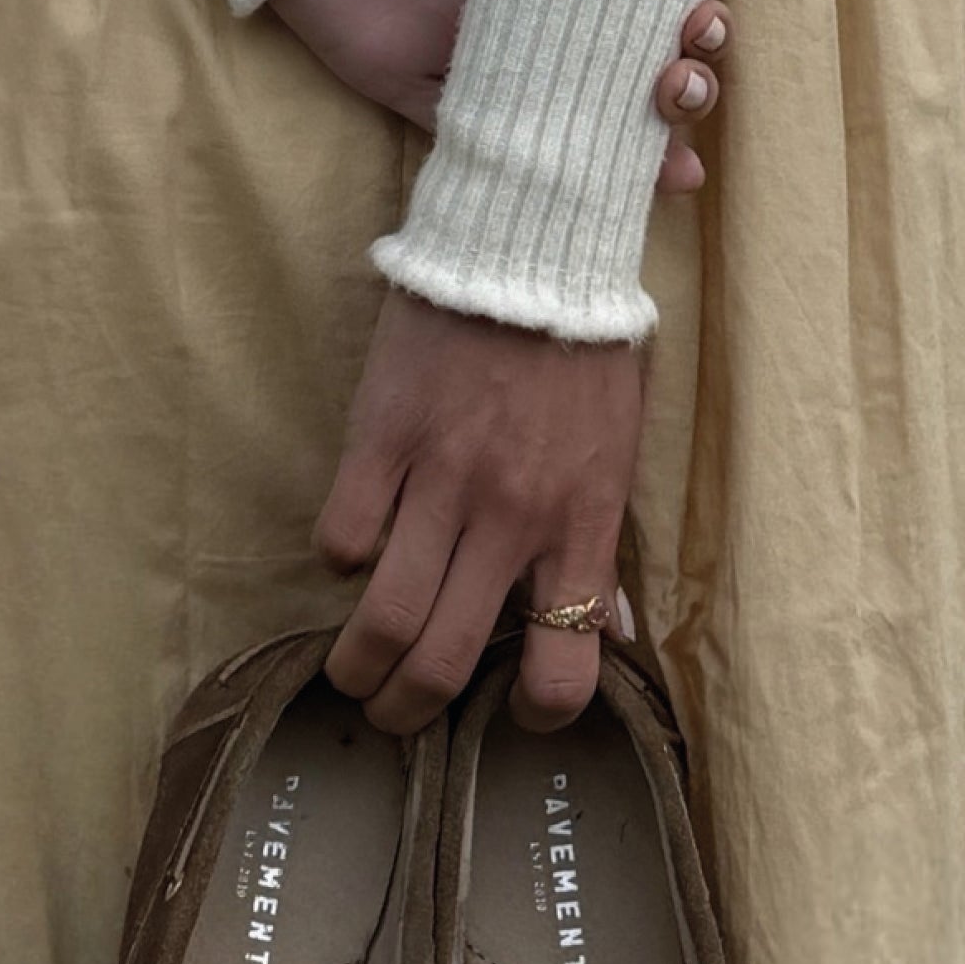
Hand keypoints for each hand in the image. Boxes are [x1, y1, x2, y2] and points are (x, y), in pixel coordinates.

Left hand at [269, 0, 731, 191]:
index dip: (686, 15)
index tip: (708, 23)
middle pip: (615, 60)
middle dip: (673, 84)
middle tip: (685, 84)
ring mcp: (467, 44)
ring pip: (562, 111)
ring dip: (624, 144)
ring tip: (669, 159)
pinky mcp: (408, 80)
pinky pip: (472, 139)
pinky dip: (526, 167)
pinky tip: (581, 189)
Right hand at [317, 288, 644, 736]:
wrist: (531, 249)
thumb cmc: (586, 352)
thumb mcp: (620, 453)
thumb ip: (603, 545)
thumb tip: (607, 628)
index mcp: (580, 526)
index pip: (564, 665)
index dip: (539, 712)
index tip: (515, 713)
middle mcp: (509, 518)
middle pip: (445, 660)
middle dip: (410, 711)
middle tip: (394, 714)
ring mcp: (440, 481)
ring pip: (383, 616)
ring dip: (358, 664)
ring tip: (351, 672)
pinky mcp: (381, 440)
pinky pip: (344, 535)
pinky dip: (345, 557)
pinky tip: (357, 547)